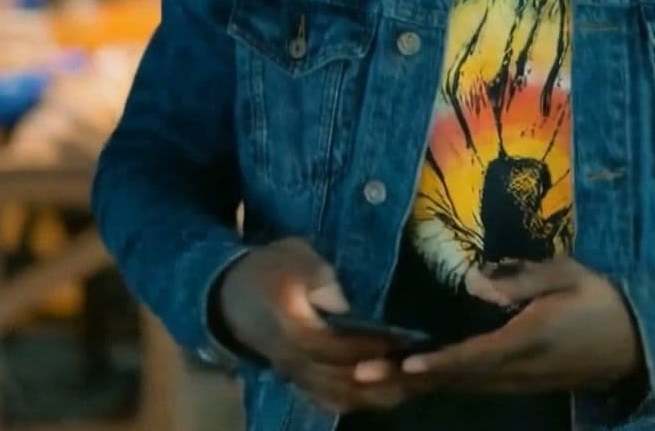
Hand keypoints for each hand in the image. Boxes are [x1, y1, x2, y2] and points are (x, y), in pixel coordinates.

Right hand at [215, 238, 403, 412]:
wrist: (230, 297)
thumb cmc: (268, 269)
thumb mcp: (290, 255)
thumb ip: (315, 273)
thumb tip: (342, 301)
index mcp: (290, 328)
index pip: (332, 347)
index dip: (369, 346)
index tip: (405, 338)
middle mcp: (294, 360)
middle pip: (343, 380)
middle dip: (386, 375)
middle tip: (424, 365)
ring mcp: (297, 375)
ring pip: (342, 396)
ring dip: (381, 392)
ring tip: (418, 380)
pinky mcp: (301, 381)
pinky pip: (333, 400)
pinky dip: (364, 399)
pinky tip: (392, 391)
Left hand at [367, 258, 642, 395]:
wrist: (631, 345)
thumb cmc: (598, 301)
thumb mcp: (567, 276)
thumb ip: (521, 279)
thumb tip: (474, 281)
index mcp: (526, 341)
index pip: (472, 355)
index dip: (434, 362)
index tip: (400, 363)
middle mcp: (513, 370)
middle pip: (451, 379)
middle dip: (405, 378)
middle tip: (358, 373)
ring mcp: (512, 383)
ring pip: (455, 387)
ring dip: (413, 384)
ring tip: (369, 376)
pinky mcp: (512, 385)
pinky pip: (466, 386)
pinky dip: (434, 383)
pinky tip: (407, 376)